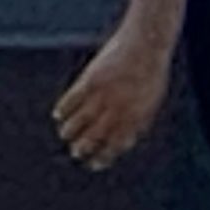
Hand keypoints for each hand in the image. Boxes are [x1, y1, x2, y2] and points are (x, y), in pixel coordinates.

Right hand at [53, 20, 175, 170]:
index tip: (94, 165)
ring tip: (66, 135)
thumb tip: (124, 143)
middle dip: (82, 149)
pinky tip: (59, 116)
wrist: (146, 44)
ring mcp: (103, 96)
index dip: (103, 158)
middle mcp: (117, 110)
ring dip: (69, 132)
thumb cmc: (150, 74)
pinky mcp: (90, 81)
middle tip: (76, 152)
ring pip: (77, 122)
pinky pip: (70, 101)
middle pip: (93, 138)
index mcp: (135, 117)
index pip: (115, 146)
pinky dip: (63, 111)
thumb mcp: (150, 102)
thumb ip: (138, 122)